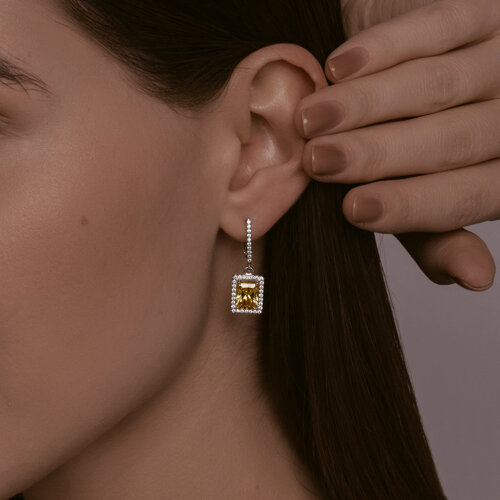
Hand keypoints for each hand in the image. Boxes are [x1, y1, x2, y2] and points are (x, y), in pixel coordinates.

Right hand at [296, 0, 499, 290]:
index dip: (411, 206)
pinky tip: (337, 67)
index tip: (352, 210)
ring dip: (367, 104)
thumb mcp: (426, 190)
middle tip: (318, 160)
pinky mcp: (484, 6)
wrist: (405, 66)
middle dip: (379, 153)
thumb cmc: (409, 137)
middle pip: (454, 140)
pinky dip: (381, 49)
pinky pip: (434, 27)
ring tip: (313, 119)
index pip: (470, 196)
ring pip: (437, 85)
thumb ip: (436, 230)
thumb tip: (473, 278)